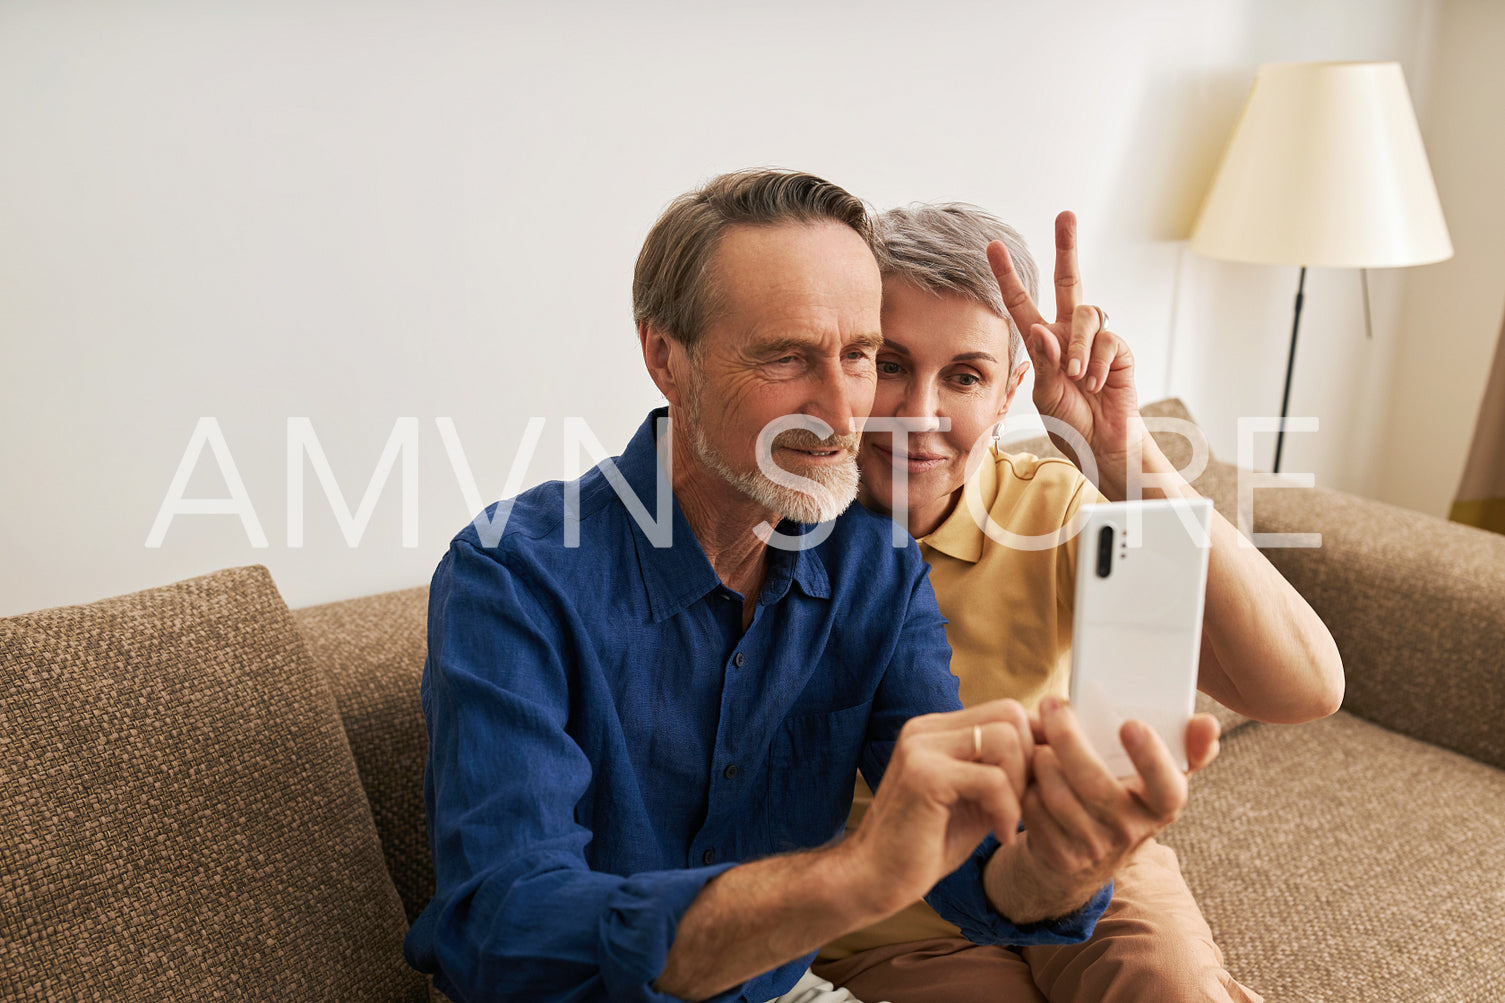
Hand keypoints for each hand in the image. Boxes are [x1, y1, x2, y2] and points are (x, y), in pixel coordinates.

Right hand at [844, 699, 1034, 915]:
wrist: (875, 879)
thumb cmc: (926, 845)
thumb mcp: (976, 800)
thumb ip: (1004, 772)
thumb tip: (1053, 751)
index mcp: (937, 730)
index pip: (1007, 710)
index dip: (1034, 746)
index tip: (1037, 787)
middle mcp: (926, 729)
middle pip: (1011, 715)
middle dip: (1029, 763)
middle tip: (1018, 806)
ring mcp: (922, 747)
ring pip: (1006, 739)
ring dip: (1019, 786)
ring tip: (1005, 820)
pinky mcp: (924, 775)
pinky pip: (993, 778)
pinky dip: (1006, 810)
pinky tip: (998, 835)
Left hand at [987, 212, 1141, 483]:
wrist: (1101, 444)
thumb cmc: (1070, 421)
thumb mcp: (1046, 396)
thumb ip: (1043, 364)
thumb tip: (1042, 329)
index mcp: (1044, 341)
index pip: (1022, 302)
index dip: (1008, 276)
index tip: (993, 246)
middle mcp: (1069, 333)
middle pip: (1070, 280)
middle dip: (1067, 247)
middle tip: (1065, 215)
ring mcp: (1095, 339)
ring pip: (1087, 315)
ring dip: (1078, 346)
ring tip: (1077, 376)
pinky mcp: (1119, 350)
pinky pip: (1108, 340)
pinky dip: (1098, 363)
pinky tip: (1095, 384)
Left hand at [989, 697, 1218, 921]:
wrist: (1089, 855)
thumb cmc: (1126, 799)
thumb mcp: (1158, 779)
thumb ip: (1186, 748)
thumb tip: (1207, 722)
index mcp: (1163, 805)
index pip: (1167, 787)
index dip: (1150, 758)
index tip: (1130, 723)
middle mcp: (1132, 831)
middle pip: (1094, 784)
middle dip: (1069, 739)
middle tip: (1053, 704)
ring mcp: (1095, 848)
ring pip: (1059, 797)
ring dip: (1042, 760)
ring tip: (1039, 737)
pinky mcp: (1062, 856)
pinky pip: (1035, 812)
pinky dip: (1027, 784)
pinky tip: (1028, 770)